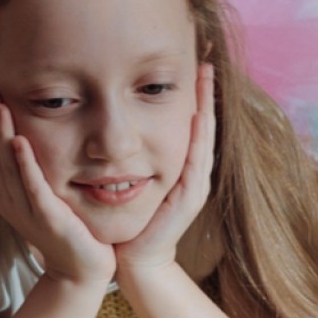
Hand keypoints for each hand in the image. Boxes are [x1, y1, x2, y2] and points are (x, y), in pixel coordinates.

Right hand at [0, 92, 115, 286]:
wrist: (82, 272)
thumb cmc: (71, 234)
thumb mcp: (49, 200)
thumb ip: (39, 176)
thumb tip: (34, 147)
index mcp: (11, 196)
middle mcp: (12, 201)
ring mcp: (26, 210)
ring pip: (8, 166)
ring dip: (3, 134)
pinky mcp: (46, 218)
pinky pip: (32, 186)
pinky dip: (24, 163)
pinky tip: (19, 141)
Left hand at [115, 63, 214, 283]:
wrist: (134, 258)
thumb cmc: (129, 220)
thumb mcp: (128, 179)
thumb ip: (128, 157)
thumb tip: (112, 129)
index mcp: (177, 165)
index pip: (188, 122)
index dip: (191, 96)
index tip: (192, 64)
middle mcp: (190, 171)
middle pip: (201, 123)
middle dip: (204, 92)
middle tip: (205, 59)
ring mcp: (194, 183)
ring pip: (203, 136)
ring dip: (206, 106)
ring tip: (206, 76)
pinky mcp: (188, 196)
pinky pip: (196, 159)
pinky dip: (198, 136)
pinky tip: (199, 115)